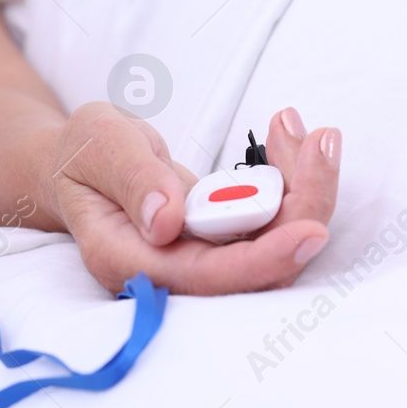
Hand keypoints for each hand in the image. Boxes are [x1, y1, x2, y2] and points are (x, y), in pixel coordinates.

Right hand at [48, 102, 340, 294]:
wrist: (82, 164)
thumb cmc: (84, 155)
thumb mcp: (96, 146)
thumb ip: (130, 179)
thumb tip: (166, 220)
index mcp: (127, 257)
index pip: (204, 275)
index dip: (261, 259)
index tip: (310, 230)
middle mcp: (171, 269)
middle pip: (255, 265)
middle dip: (303, 207)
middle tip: (324, 143)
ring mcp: (202, 255)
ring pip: (274, 241)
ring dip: (305, 186)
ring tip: (315, 132)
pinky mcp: (224, 237)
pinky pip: (271, 219)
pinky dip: (291, 176)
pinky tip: (288, 133)